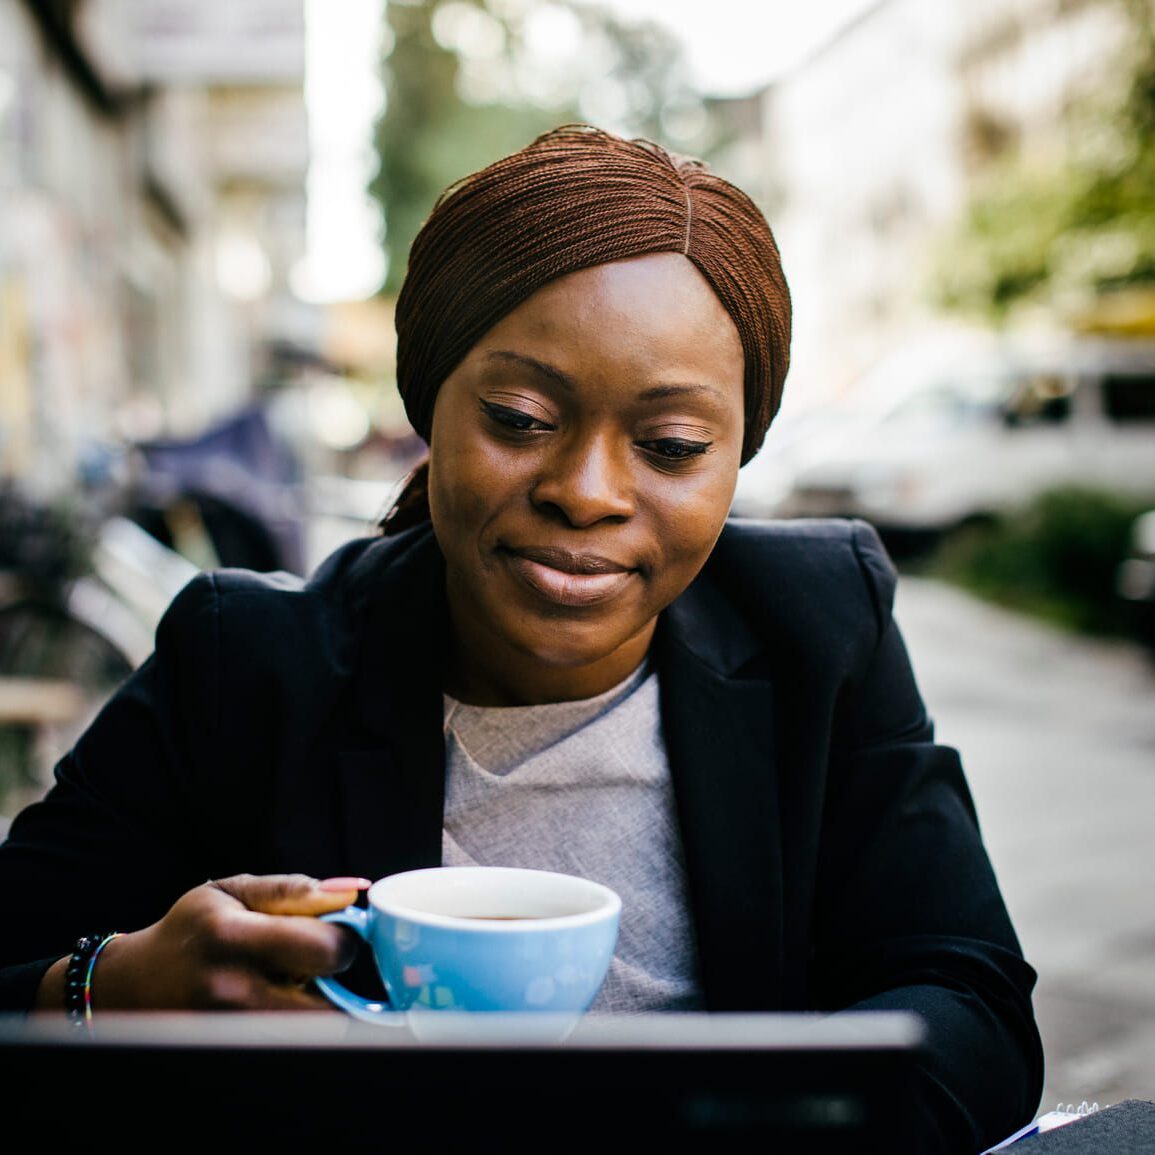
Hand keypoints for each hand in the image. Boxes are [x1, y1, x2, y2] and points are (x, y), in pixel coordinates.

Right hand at [74, 874, 368, 1010]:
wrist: (134, 985)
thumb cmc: (191, 928)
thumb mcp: (233, 891)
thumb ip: (294, 890)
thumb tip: (353, 890)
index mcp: (234, 937)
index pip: (325, 947)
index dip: (344, 935)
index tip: (334, 925)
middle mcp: (232, 991)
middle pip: (328, 998)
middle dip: (335, 972)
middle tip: (315, 954)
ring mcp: (232, 1030)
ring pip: (314, 1024)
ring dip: (318, 998)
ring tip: (289, 976)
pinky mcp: (234, 1050)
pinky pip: (292, 1036)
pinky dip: (297, 1017)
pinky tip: (276, 998)